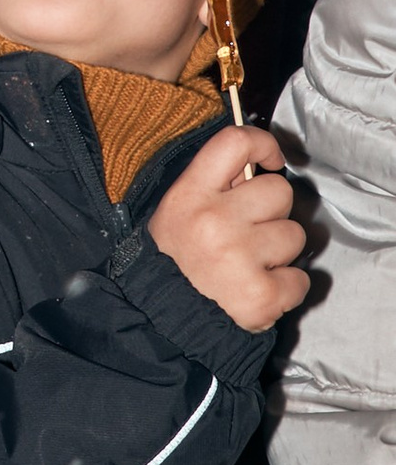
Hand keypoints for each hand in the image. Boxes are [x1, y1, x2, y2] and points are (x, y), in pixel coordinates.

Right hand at [147, 125, 307, 334]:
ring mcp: (240, 258)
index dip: (262, 144)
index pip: (235, 143)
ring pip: (295, 235)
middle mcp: (215, 221)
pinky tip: (260, 288)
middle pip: (279, 192)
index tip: (270, 159)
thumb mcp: (177, 211)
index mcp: (190, 194)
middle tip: (249, 232)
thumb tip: (256, 166)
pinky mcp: (262, 295)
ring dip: (280, 251)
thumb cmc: (175, 261)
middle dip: (272, 212)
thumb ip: (213, 185)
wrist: (164, 321)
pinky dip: (287, 287)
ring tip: (250, 264)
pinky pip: (301, 279)